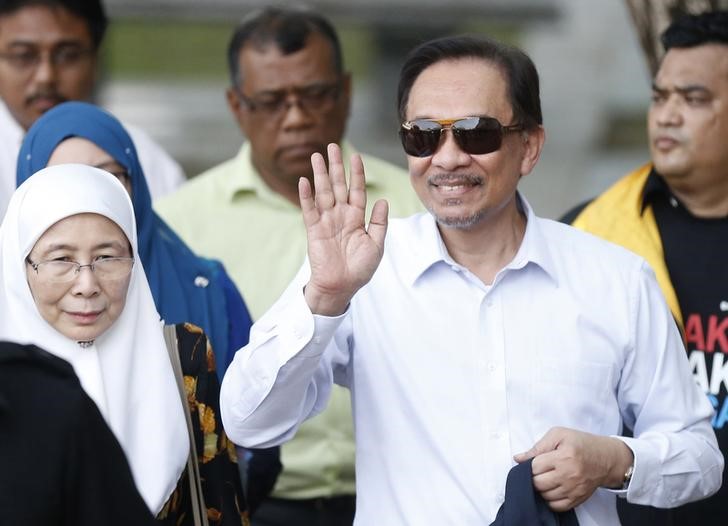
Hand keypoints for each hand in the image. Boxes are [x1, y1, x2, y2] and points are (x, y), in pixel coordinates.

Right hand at [300, 143, 388, 315]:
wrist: (341, 287)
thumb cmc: (360, 269)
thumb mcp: (376, 245)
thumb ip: (378, 222)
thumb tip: (382, 200)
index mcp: (356, 218)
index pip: (356, 190)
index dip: (357, 173)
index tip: (356, 156)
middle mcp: (340, 216)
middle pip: (338, 186)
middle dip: (335, 166)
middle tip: (331, 146)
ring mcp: (326, 221)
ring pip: (323, 193)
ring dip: (320, 174)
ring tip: (316, 156)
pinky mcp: (314, 230)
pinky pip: (309, 210)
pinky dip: (306, 196)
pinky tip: (304, 181)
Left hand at [513, 427, 633, 511]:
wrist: (606, 458)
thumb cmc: (581, 443)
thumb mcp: (559, 435)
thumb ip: (537, 447)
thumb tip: (518, 459)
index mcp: (564, 457)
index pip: (534, 467)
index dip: (529, 464)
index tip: (533, 461)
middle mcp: (569, 475)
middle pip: (538, 483)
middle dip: (533, 477)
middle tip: (538, 471)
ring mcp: (574, 489)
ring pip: (545, 496)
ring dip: (541, 488)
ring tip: (545, 478)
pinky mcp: (578, 499)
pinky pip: (557, 506)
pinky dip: (549, 500)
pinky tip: (551, 489)